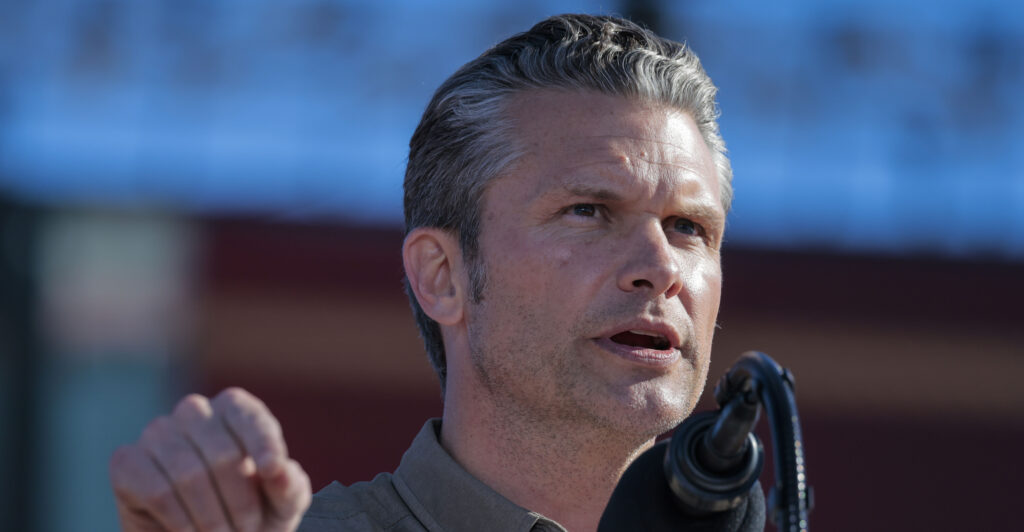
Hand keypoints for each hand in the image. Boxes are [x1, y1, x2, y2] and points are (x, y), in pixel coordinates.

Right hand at [109, 388, 311, 531]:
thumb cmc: (253, 515)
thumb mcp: (282, 504)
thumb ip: (288, 484)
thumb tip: (278, 469)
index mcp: (235, 409)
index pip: (250, 417)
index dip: (263, 443)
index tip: (271, 471)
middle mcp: (194, 411)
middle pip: (222, 454)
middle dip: (240, 504)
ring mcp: (157, 433)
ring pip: (189, 475)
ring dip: (211, 519)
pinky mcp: (126, 462)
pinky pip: (156, 491)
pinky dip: (180, 521)